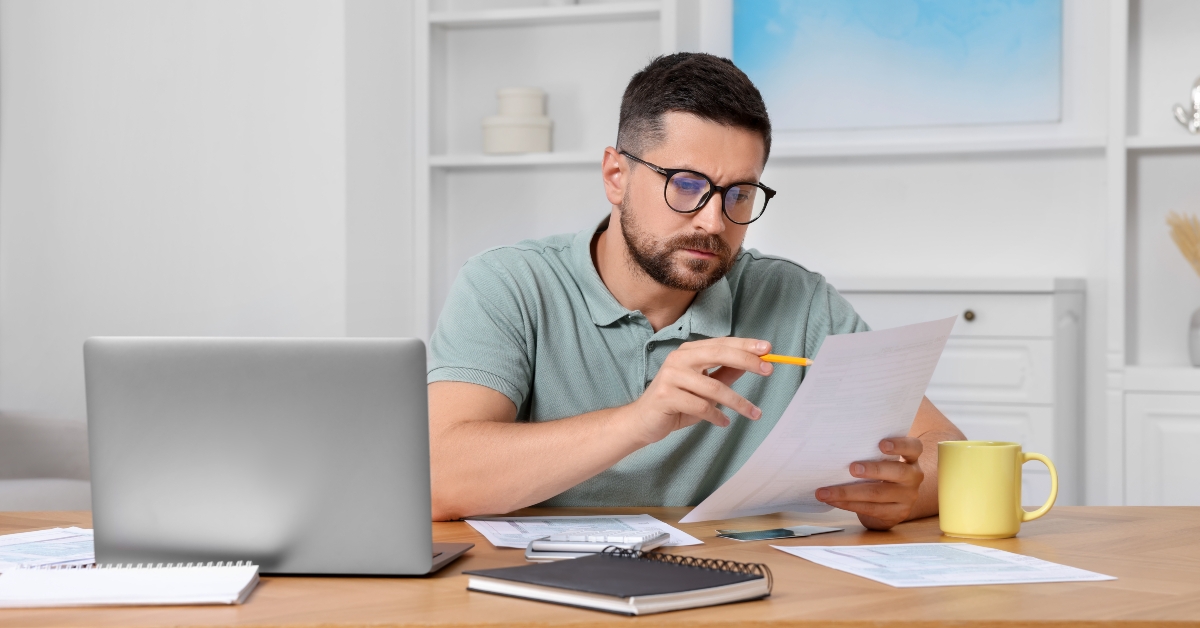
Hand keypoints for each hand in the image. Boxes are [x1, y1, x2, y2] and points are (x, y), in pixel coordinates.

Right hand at [619, 337, 773, 445]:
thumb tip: (754, 364)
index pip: (721, 344)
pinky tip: (724, 422)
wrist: (643, 421)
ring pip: (713, 387)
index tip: (768, 349)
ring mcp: (671, 376)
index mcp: (689, 352)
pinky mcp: (666, 396)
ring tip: (754, 413)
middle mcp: (679, 358)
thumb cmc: (677, 403)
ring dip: (737, 402)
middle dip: (746, 361)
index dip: (745, 345)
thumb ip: (725, 374)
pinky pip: (700, 406)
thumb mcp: (705, 388)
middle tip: (769, 370)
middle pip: (718, 354)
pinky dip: (716, 416)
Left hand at [815, 437, 923, 530]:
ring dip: (847, 492)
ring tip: (826, 491)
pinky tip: (832, 500)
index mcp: (910, 458)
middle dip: (873, 470)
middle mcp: (913, 476)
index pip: (913, 447)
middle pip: (897, 472)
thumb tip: (839, 447)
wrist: (892, 504)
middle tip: (852, 468)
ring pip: (877, 494)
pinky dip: (847, 504)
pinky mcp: (897, 513)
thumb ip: (871, 452)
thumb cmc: (882, 474)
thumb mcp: (883, 461)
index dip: (900, 445)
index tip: (881, 444)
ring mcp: (908, 497)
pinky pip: (869, 509)